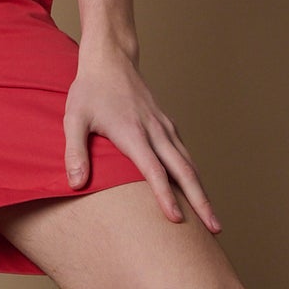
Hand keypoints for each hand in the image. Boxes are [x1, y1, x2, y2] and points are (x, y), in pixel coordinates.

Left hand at [62, 40, 220, 232]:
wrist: (111, 59)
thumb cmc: (90, 90)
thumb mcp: (73, 118)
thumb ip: (74, 151)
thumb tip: (75, 184)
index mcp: (133, 133)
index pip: (154, 170)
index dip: (165, 196)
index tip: (176, 219)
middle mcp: (155, 131)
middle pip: (184, 171)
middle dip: (200, 201)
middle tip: (215, 228)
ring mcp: (164, 127)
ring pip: (189, 163)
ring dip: (202, 191)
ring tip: (212, 219)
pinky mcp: (166, 125)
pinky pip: (184, 153)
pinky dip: (193, 174)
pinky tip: (196, 190)